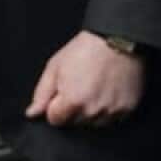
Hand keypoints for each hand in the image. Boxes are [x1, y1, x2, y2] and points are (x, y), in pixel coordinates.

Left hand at [26, 31, 144, 127]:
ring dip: (90, 111)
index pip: (55, 120)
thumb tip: (32, 114)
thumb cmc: (86, 50)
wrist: (119, 38)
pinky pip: (112, 118)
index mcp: (72, 102)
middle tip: (81, 86)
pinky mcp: (127, 108)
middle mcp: (92, 111)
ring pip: (93, 122)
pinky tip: (107, 91)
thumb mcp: (54, 68)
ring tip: (95, 87)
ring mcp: (112, 111)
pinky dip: (108, 108)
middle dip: (73, 109)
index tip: (63, 93)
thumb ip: (41, 94)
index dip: (56, 106)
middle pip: (74, 122)